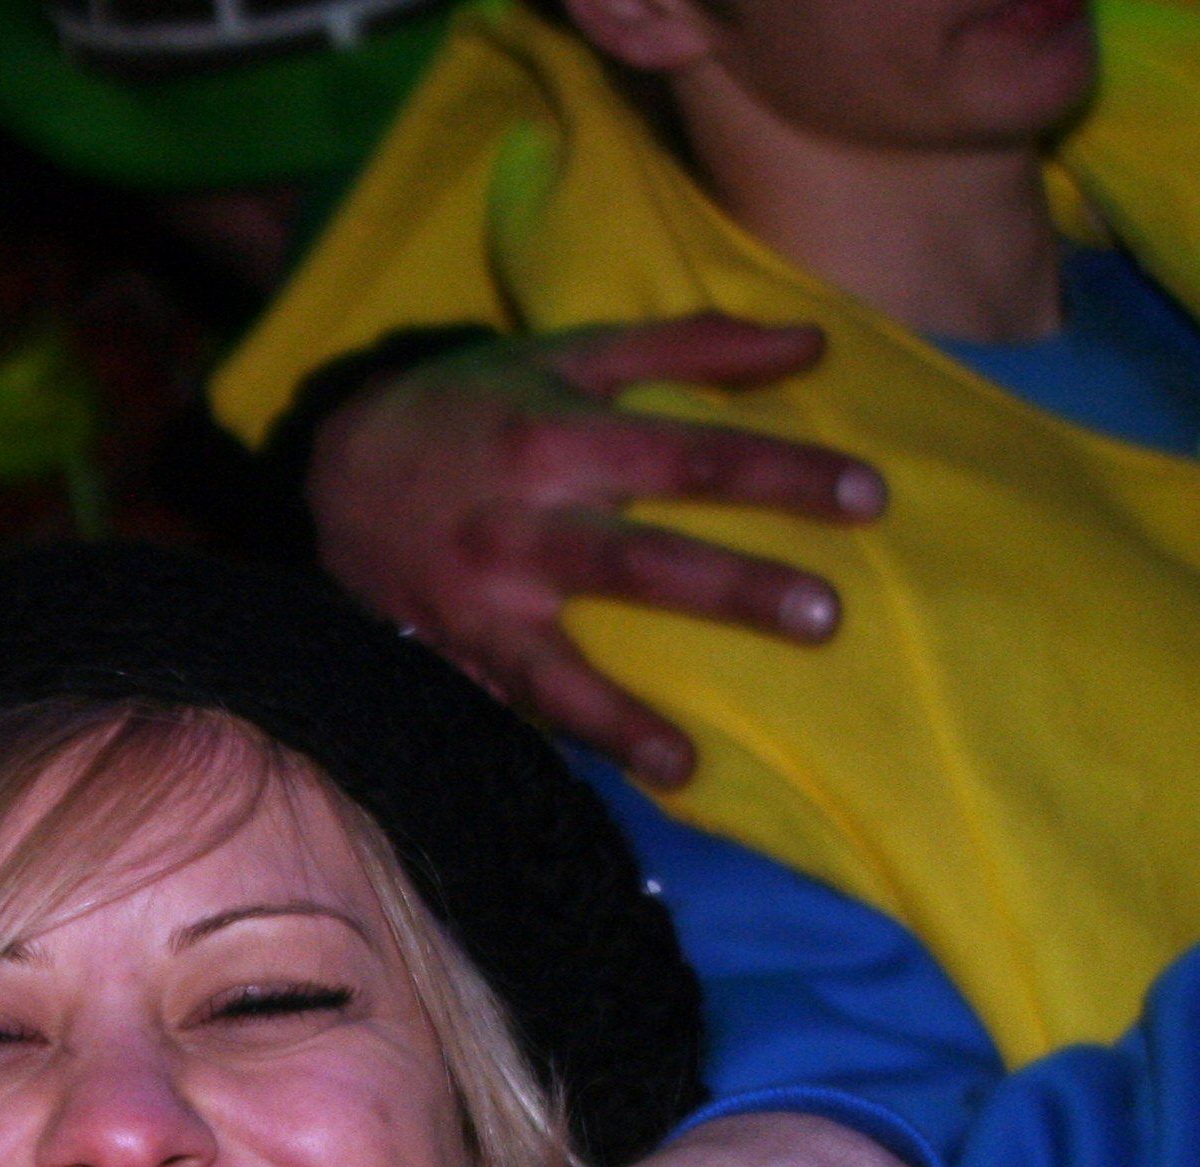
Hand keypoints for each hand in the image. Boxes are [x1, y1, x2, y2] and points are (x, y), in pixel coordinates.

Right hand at [305, 318, 884, 787]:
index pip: (688, 457)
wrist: (331, 473)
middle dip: (733, 591)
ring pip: (559, 669)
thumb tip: (813, 344)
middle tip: (826, 618)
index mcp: (558, 438)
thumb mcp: (565, 357)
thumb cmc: (473, 410)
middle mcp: (523, 526)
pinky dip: (565, 755)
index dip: (780, 474)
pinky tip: (627, 789)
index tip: (868, 498)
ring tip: (685, 764)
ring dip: (623, 720)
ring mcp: (484, 606)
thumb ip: (687, 348)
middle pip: (640, 564)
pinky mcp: (456, 661)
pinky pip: (513, 716)